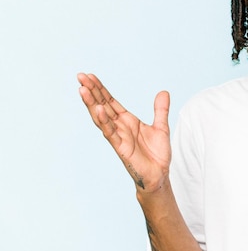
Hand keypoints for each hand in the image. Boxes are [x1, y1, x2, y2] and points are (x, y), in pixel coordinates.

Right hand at [77, 73, 171, 192]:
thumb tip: (164, 92)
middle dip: (92, 91)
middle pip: (102, 105)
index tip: (90, 76)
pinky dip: (104, 121)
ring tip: (82, 89)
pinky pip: (111, 133)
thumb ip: (161, 110)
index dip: (100, 89)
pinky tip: (98, 109)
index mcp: (127, 120)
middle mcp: (119, 127)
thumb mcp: (161, 127)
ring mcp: (118, 137)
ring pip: (101, 118)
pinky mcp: (121, 148)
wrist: (159, 174)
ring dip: (92, 103)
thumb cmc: (157, 153)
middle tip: (80, 77)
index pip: (110, 101)